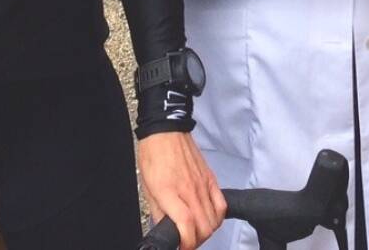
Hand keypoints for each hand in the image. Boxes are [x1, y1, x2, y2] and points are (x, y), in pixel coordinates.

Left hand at [139, 131, 226, 249]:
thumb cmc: (153, 156)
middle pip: (204, 227)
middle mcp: (189, 190)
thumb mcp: (147, 187)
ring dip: (207, 231)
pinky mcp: (211, 178)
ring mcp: (203, 184)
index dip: (186, 243)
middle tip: (187, 241)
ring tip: (197, 232)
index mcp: (169, 193)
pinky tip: (209, 219)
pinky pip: (221, 204)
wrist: (166, 130)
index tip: (182, 247)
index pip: (186, 225)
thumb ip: (158, 212)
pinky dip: (218, 217)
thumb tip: (164, 229)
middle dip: (196, 241)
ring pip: (214, 219)